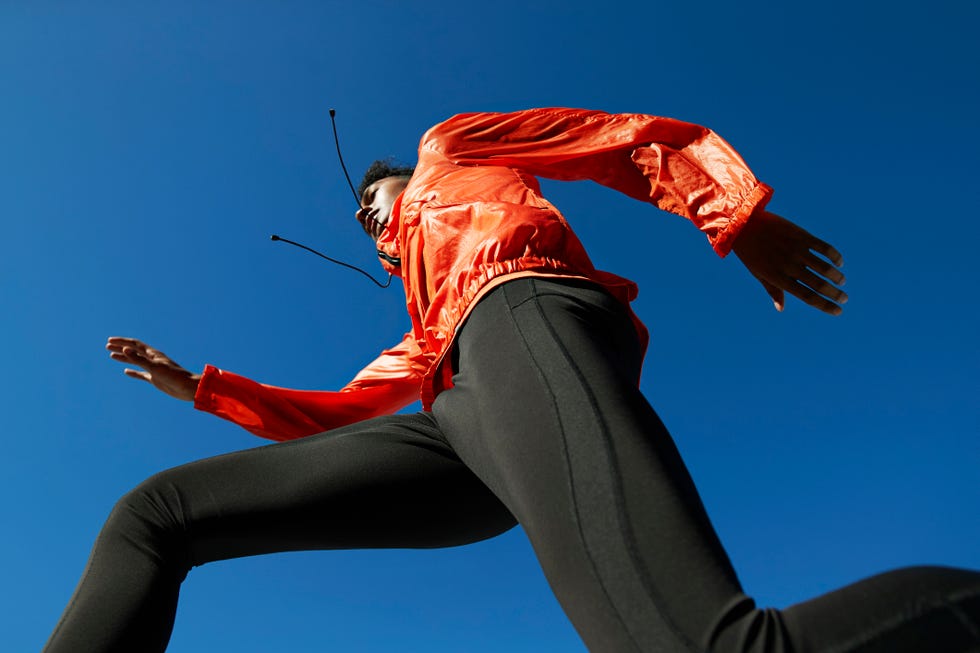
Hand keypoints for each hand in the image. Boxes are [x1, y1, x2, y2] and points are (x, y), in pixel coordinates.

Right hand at [106, 337, 200, 400]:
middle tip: (107, 346)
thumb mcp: (154, 367)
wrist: (188, 388)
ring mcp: (154, 369)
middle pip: (134, 351)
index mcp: (153, 354)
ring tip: (112, 355)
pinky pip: (141, 374)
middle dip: (121, 348)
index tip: (110, 341)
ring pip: (136, 361)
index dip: (122, 342)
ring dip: (124, 358)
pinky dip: (133, 372)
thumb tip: (125, 349)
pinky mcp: (155, 379)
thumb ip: (139, 359)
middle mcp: (153, 360)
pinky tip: (126, 371)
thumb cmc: (174, 376)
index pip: (135, 345)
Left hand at [732, 210, 846, 314]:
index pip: (808, 297)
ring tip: (842, 281)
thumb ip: (773, 291)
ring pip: (825, 268)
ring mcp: (797, 250)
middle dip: (835, 294)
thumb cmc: (751, 253)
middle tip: (844, 298)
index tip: (838, 311)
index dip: (825, 305)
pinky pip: (824, 248)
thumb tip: (781, 309)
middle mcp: (790, 266)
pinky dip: (835, 256)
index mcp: (779, 278)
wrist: (744, 224)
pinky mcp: (802, 236)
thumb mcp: (759, 274)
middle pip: (819, 285)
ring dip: (837, 277)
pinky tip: (839, 262)